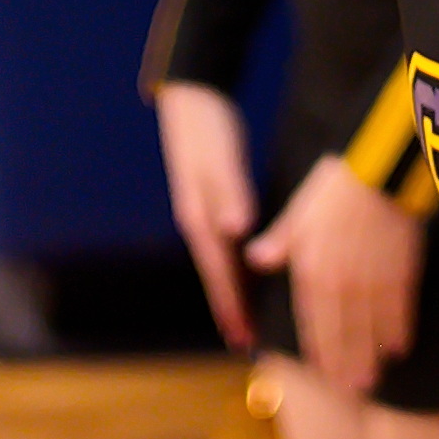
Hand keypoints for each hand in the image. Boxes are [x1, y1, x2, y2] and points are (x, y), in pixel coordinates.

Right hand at [155, 85, 258, 347]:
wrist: (192, 96)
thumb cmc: (210, 126)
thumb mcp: (221, 159)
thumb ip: (231, 194)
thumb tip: (235, 231)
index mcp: (200, 217)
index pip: (219, 273)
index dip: (232, 306)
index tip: (242, 337)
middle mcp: (198, 221)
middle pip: (217, 275)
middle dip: (231, 309)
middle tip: (245, 343)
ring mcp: (201, 211)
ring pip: (220, 262)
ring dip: (232, 292)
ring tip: (245, 318)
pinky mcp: (209, 200)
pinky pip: (223, 245)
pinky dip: (234, 266)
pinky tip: (246, 270)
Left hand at [246, 152, 423, 399]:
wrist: (377, 170)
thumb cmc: (333, 187)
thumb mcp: (298, 212)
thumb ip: (279, 242)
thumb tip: (255, 259)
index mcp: (312, 271)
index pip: (313, 322)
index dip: (320, 351)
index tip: (324, 375)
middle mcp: (340, 285)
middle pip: (343, 335)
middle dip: (346, 366)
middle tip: (351, 391)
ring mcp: (372, 283)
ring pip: (371, 331)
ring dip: (371, 358)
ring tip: (372, 382)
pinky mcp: (402, 273)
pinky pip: (400, 311)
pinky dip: (399, 332)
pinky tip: (400, 349)